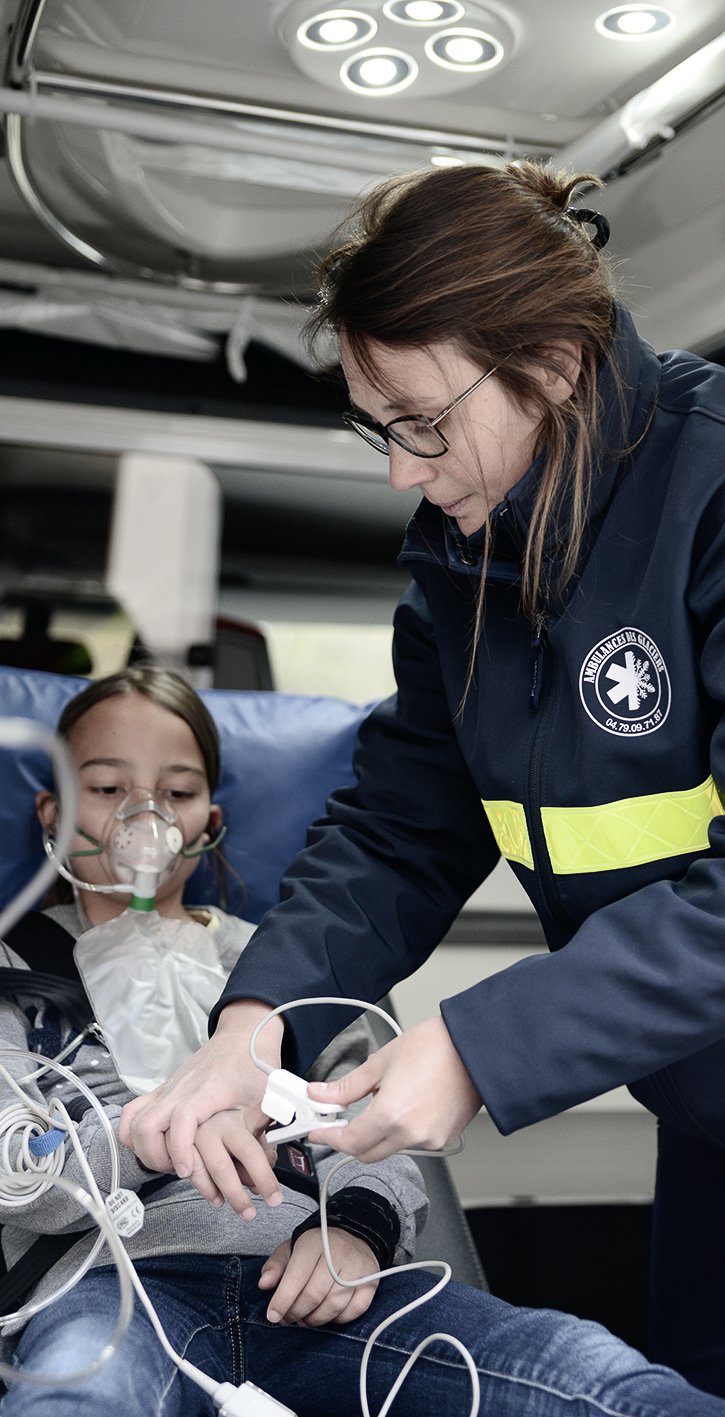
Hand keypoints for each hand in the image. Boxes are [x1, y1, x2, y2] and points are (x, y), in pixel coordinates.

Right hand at [119, 999, 283, 1211]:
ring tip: (168, 1162)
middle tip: (180, 1170)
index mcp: (207, 1090)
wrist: (243, 1036)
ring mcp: (167, 1089)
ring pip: (134, 1121)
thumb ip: (264, 1125)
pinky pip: (133, 1113)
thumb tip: (267, 1159)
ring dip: (144, 1148)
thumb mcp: (266, 1094)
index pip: (182, 1117)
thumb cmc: (254, 1065)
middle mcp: (180, 1089)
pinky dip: (134, 1134)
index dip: (180, 1147)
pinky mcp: (161, 1091)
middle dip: (155, 1156)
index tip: (185, 1170)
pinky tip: (154, 1147)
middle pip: (146, 1123)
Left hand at [258, 1230, 378, 1325]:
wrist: (353, 1236)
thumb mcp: (292, 1249)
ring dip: (315, 1319)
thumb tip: (264, 1284)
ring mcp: (357, 1267)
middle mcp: (338, 1253)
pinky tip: (327, 1315)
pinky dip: (338, 1319)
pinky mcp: (371, 1281)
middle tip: (288, 1318)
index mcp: (314, 1243)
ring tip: (305, 1319)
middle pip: (314, 1295)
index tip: (273, 1315)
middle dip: (296, 1313)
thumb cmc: (317, 1248)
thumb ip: (276, 1265)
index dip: (282, 1300)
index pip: (296, 1276)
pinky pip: (354, 1310)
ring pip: (334, 1305)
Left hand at [306, 1016, 480, 1161]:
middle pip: (367, 1153)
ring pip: (390, 1148)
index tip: (319, 1131)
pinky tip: (406, 1105)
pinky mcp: (444, 1138)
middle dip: (351, 1139)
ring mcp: (429, 1140)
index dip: (329, 1138)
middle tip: (342, 1118)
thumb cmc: (435, 1048)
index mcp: (390, 1116)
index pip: (349, 1143)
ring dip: (378, 1134)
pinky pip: (413, 1142)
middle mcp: (410, 1135)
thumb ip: (347, 1086)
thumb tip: (322, 1094)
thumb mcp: (381, 1062)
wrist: (475, 1047)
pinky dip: (401, 1130)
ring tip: (383, 1100)